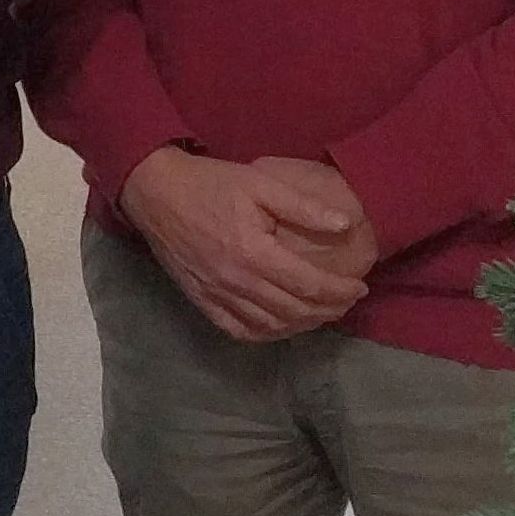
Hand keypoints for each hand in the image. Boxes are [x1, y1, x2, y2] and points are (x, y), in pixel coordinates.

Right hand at [118, 146, 365, 344]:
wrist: (154, 191)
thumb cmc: (210, 183)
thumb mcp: (259, 182)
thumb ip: (303, 206)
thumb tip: (346, 224)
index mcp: (253, 252)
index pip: (309, 285)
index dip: (341, 291)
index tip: (359, 287)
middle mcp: (236, 280)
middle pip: (294, 311)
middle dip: (329, 310)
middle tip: (346, 301)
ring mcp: (215, 294)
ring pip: (270, 325)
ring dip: (302, 324)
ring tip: (320, 312)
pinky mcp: (200, 299)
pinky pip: (239, 330)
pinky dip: (266, 333)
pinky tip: (281, 324)